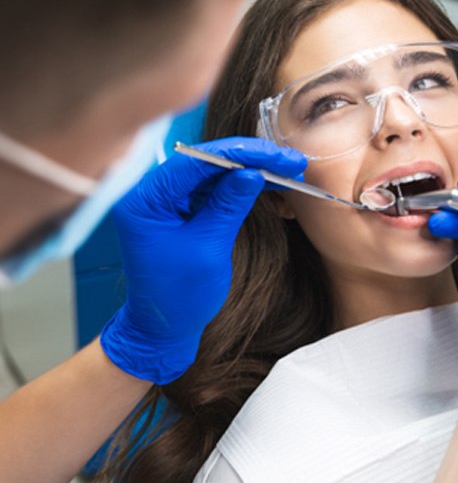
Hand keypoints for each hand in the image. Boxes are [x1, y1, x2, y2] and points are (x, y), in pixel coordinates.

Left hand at [100, 137, 305, 383]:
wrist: (162, 328)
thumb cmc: (178, 297)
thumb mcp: (209, 248)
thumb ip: (229, 205)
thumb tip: (253, 172)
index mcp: (146, 200)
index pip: (195, 161)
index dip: (239, 154)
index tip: (274, 154)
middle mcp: (151, 193)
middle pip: (205, 162)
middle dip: (248, 159)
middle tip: (287, 161)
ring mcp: (166, 200)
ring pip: (212, 172)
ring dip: (249, 170)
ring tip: (285, 169)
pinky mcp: (179, 209)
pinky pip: (212, 189)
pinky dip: (239, 185)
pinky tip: (267, 181)